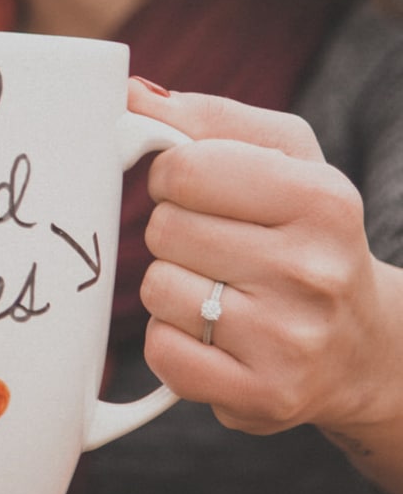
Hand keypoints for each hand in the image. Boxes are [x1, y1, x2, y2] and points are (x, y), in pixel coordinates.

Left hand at [129, 80, 402, 475]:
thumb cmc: (307, 234)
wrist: (361, 345)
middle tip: (216, 247)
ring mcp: (290, 340)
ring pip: (158, 288)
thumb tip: (132, 95)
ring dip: (171, 286)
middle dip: (174, 233)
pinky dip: (173, 341)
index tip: (195, 191)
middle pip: (164, 229)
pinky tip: (213, 334)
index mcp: (321, 199)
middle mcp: (313, 271)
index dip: (172, 176)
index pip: (183, 168)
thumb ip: (207, 119)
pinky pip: (163, 352)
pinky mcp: (262, 397)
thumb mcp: (284, 158)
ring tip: (220, 291)